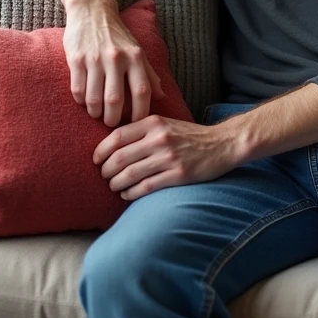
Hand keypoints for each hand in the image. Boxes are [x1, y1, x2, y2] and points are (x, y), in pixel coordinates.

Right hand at [63, 0, 164, 126]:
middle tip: (111, 123)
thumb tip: (161, 96)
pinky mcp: (76, 59)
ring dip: (95, 112)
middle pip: (115, 100)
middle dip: (113, 119)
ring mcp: (94, 59)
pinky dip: (81, 101)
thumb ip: (149, 74)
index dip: (140, 113)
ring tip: (97, 114)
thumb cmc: (117, 35)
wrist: (92, 10)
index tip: (135, 124)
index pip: (142, 92)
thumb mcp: (138, 50)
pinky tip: (84, 101)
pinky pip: (77, 89)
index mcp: (135, 57)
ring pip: (94, 99)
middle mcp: (116, 58)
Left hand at [95, 115, 243, 200]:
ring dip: (115, 184)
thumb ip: (142, 129)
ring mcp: (168, 158)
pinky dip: (130, 193)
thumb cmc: (189, 135)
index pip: (117, 136)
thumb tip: (112, 143)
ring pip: (129, 174)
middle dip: (105, 170)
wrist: (222, 144)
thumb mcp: (166, 123)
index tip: (96, 160)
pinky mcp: (178, 175)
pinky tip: (127, 194)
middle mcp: (159, 139)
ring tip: (114, 186)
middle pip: (119, 158)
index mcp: (154, 123)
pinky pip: (145, 187)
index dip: (101, 151)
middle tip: (104, 176)